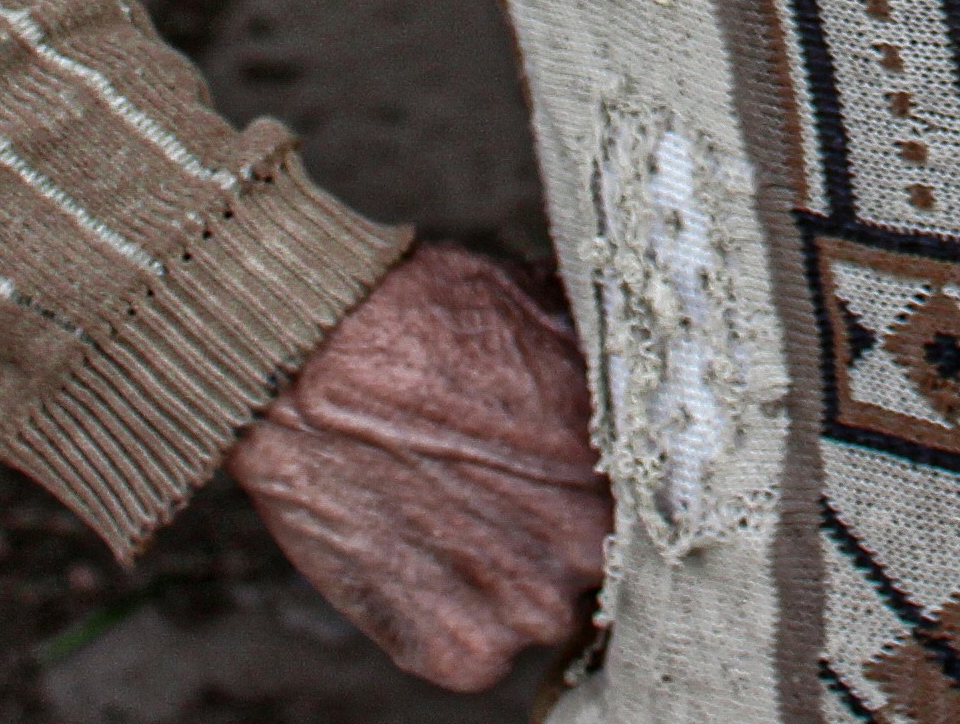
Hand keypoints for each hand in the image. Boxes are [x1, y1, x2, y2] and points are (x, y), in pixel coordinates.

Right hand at [227, 240, 612, 693]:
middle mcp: (588, 545)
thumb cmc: (421, 319)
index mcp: (625, 461)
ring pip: (540, 608)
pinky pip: (477, 651)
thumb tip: (637, 358)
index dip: (607, 487)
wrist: (307, 361)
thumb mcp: (543, 307)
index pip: (652, 502)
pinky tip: (418, 549)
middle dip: (557, 530)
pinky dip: (451, 616)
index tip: (570, 472)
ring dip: (508, 576)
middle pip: (596, 559)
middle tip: (501, 491)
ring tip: (450, 514)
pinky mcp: (456, 652)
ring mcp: (524, 608)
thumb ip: (598, 361)